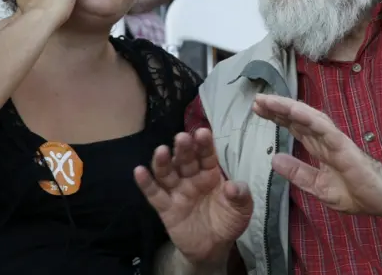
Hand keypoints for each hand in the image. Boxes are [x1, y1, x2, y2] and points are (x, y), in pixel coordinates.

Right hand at [134, 129, 252, 264]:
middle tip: (182, 137)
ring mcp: (177, 191)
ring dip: (163, 162)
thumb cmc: (227, 221)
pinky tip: (139, 171)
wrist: (213, 248)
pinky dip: (146, 183)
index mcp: (210, 173)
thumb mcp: (242, 210)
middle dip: (183, 148)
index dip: (204, 144)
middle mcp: (191, 178)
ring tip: (161, 151)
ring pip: (167, 173)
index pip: (206, 156)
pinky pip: (154, 194)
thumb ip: (241, 196)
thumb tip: (233, 187)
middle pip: (185, 160)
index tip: (203, 133)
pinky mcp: (165, 208)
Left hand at [252, 94, 381, 217]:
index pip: (294, 126)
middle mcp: (324, 138)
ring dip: (288, 108)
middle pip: (297, 118)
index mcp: (318, 147)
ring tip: (269, 101)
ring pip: (308, 117)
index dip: (276, 116)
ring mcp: (334, 140)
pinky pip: (324, 128)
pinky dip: (308, 118)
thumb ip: (298, 173)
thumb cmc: (356, 192)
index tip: (257, 109)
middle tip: (257, 100)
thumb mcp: (318, 186)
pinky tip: (293, 111)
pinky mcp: (344, 146)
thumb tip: (274, 159)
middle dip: (277, 108)